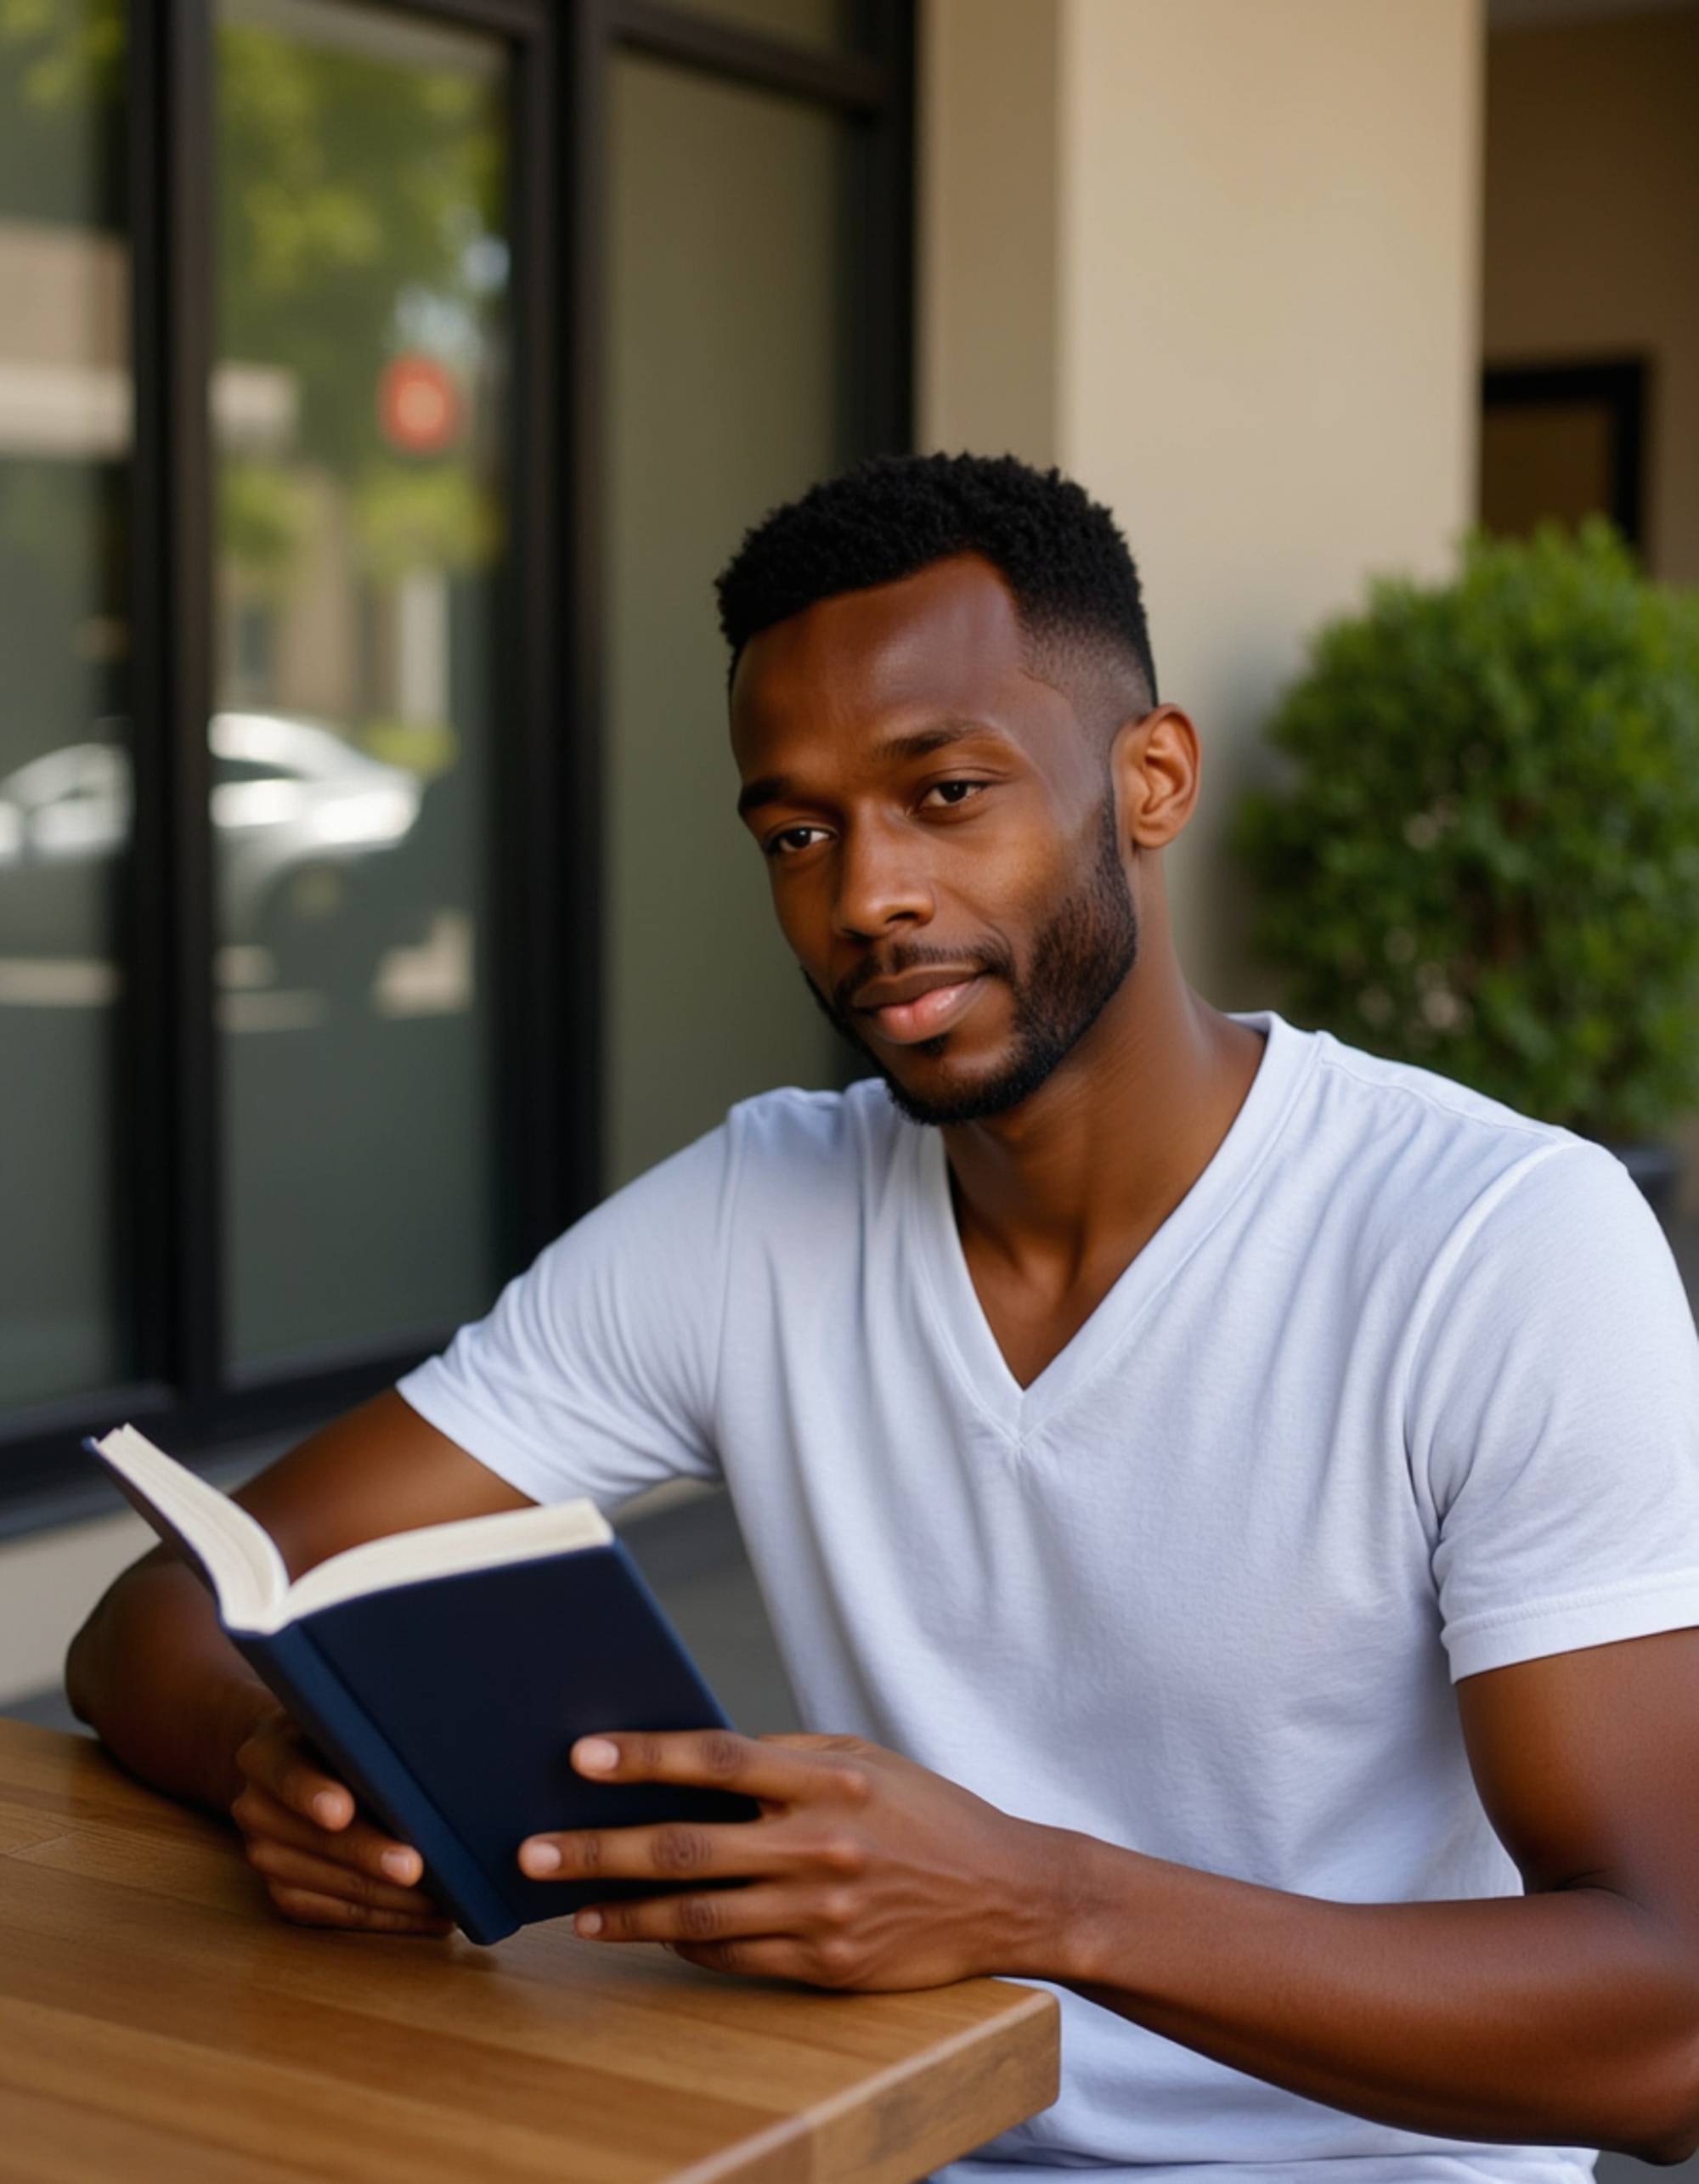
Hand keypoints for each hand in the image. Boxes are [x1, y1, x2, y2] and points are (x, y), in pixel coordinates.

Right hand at [230, 1703, 454, 1936]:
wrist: (290, 1765)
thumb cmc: (335, 1737)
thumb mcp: (338, 1719)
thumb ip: (362, 1735)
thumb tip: (426, 1752)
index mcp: (264, 1754)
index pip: (287, 1774)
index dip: (313, 1795)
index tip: (341, 1812)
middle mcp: (255, 1809)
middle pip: (317, 1840)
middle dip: (369, 1856)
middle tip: (414, 1867)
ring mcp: (266, 1857)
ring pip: (332, 1885)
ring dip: (391, 1897)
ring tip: (444, 1896)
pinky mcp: (285, 1894)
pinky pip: (337, 1915)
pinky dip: (386, 1917)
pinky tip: (428, 1914)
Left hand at [515, 1729, 1075, 1988]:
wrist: (1005, 1892)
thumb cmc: (923, 1813)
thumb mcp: (861, 1760)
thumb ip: (783, 1758)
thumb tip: (692, 1758)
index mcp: (823, 1780)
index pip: (715, 1759)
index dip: (644, 1756)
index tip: (582, 1755)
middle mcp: (817, 1845)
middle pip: (685, 1846)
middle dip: (598, 1849)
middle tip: (533, 1852)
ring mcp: (819, 1913)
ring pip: (697, 1916)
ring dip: (625, 1914)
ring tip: (573, 1911)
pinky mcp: (825, 1967)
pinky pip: (734, 1958)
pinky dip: (685, 1947)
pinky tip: (650, 1936)